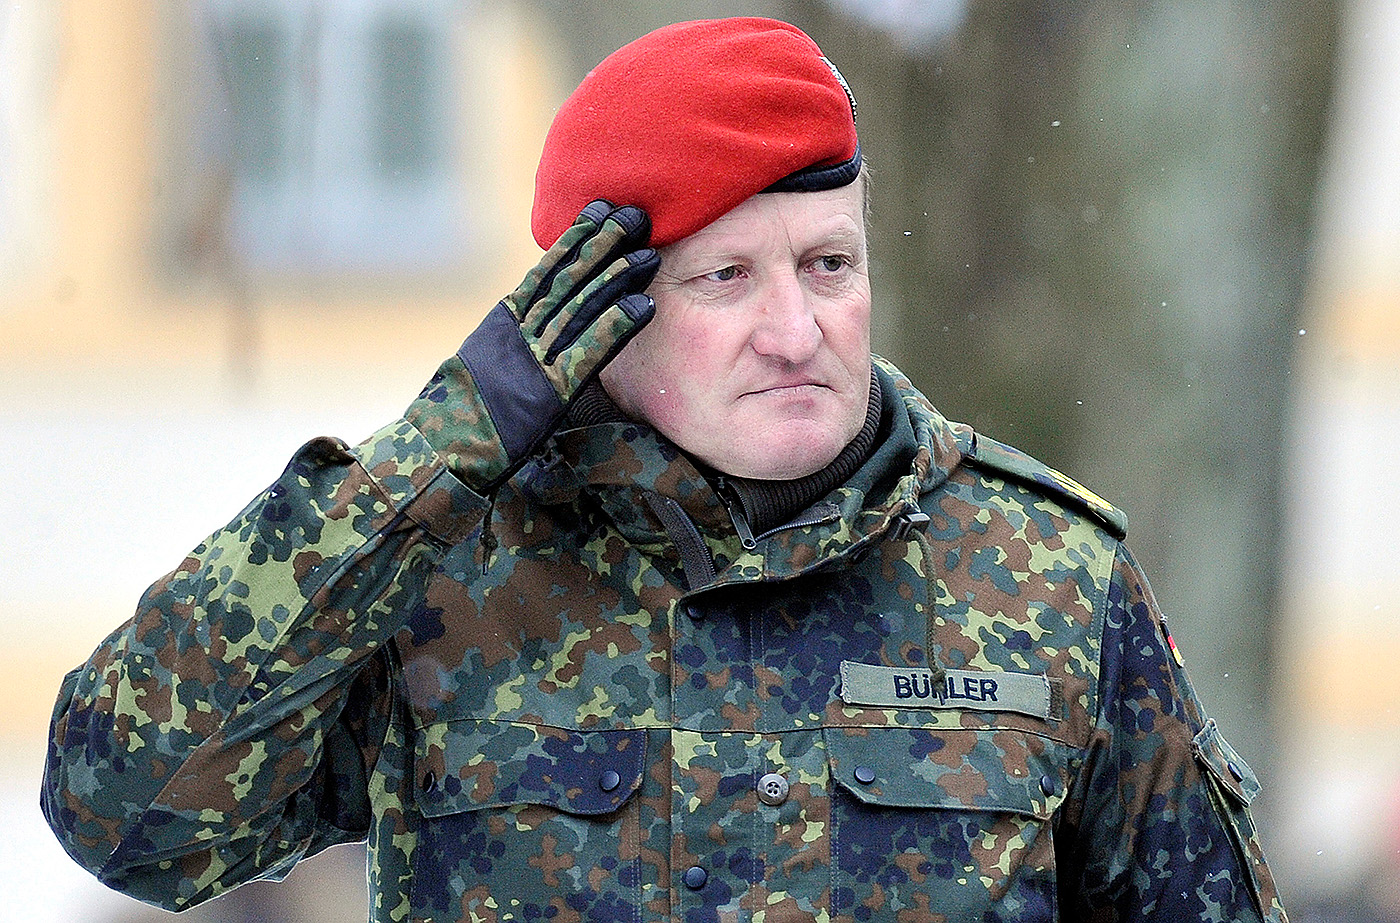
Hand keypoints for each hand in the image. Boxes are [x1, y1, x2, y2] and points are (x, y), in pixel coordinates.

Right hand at [408, 201, 658, 490]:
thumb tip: (535, 329)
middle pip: (567, 280)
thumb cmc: (457, 420)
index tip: (601, 211)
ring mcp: (534, 359)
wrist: (436, 452)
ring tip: (647, 253)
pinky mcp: (549, 391)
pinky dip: (617, 326)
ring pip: (580, 307)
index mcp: (502, 324)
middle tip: (635, 214)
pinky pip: (588, 352)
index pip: (545, 272)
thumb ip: (512, 346)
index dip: (576, 240)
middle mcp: (518, 332)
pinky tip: (644, 306)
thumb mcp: (485, 369)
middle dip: (602, 245)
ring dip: (616, 278)